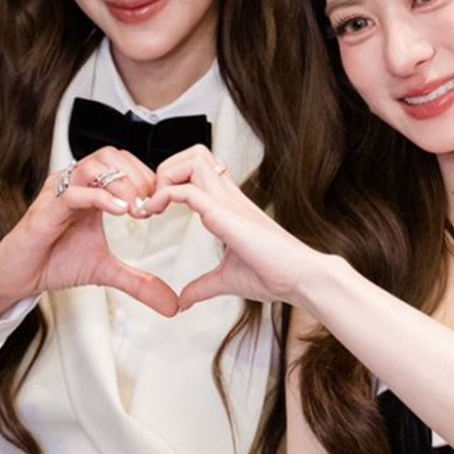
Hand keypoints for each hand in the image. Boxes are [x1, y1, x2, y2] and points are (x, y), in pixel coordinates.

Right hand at [0, 148, 178, 330]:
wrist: (19, 276)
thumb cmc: (55, 261)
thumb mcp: (107, 271)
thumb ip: (140, 282)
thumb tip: (171, 304)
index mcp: (92, 190)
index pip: (125, 164)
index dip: (147, 178)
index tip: (161, 204)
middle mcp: (76, 184)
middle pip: (113, 156)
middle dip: (138, 177)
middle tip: (151, 205)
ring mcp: (60, 193)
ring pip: (94, 166)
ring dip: (122, 184)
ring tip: (136, 209)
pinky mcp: (46, 209)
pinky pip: (74, 192)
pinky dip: (99, 197)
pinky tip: (119, 211)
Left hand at [139, 146, 320, 309]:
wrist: (300, 279)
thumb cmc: (274, 275)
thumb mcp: (226, 280)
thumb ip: (203, 286)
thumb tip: (184, 301)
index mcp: (229, 206)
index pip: (199, 170)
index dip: (171, 180)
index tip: (153, 208)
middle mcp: (228, 197)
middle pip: (196, 153)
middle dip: (167, 168)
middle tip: (152, 199)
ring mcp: (228, 202)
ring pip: (193, 159)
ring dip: (166, 175)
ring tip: (154, 203)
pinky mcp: (225, 215)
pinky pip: (188, 190)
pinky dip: (164, 195)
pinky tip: (154, 212)